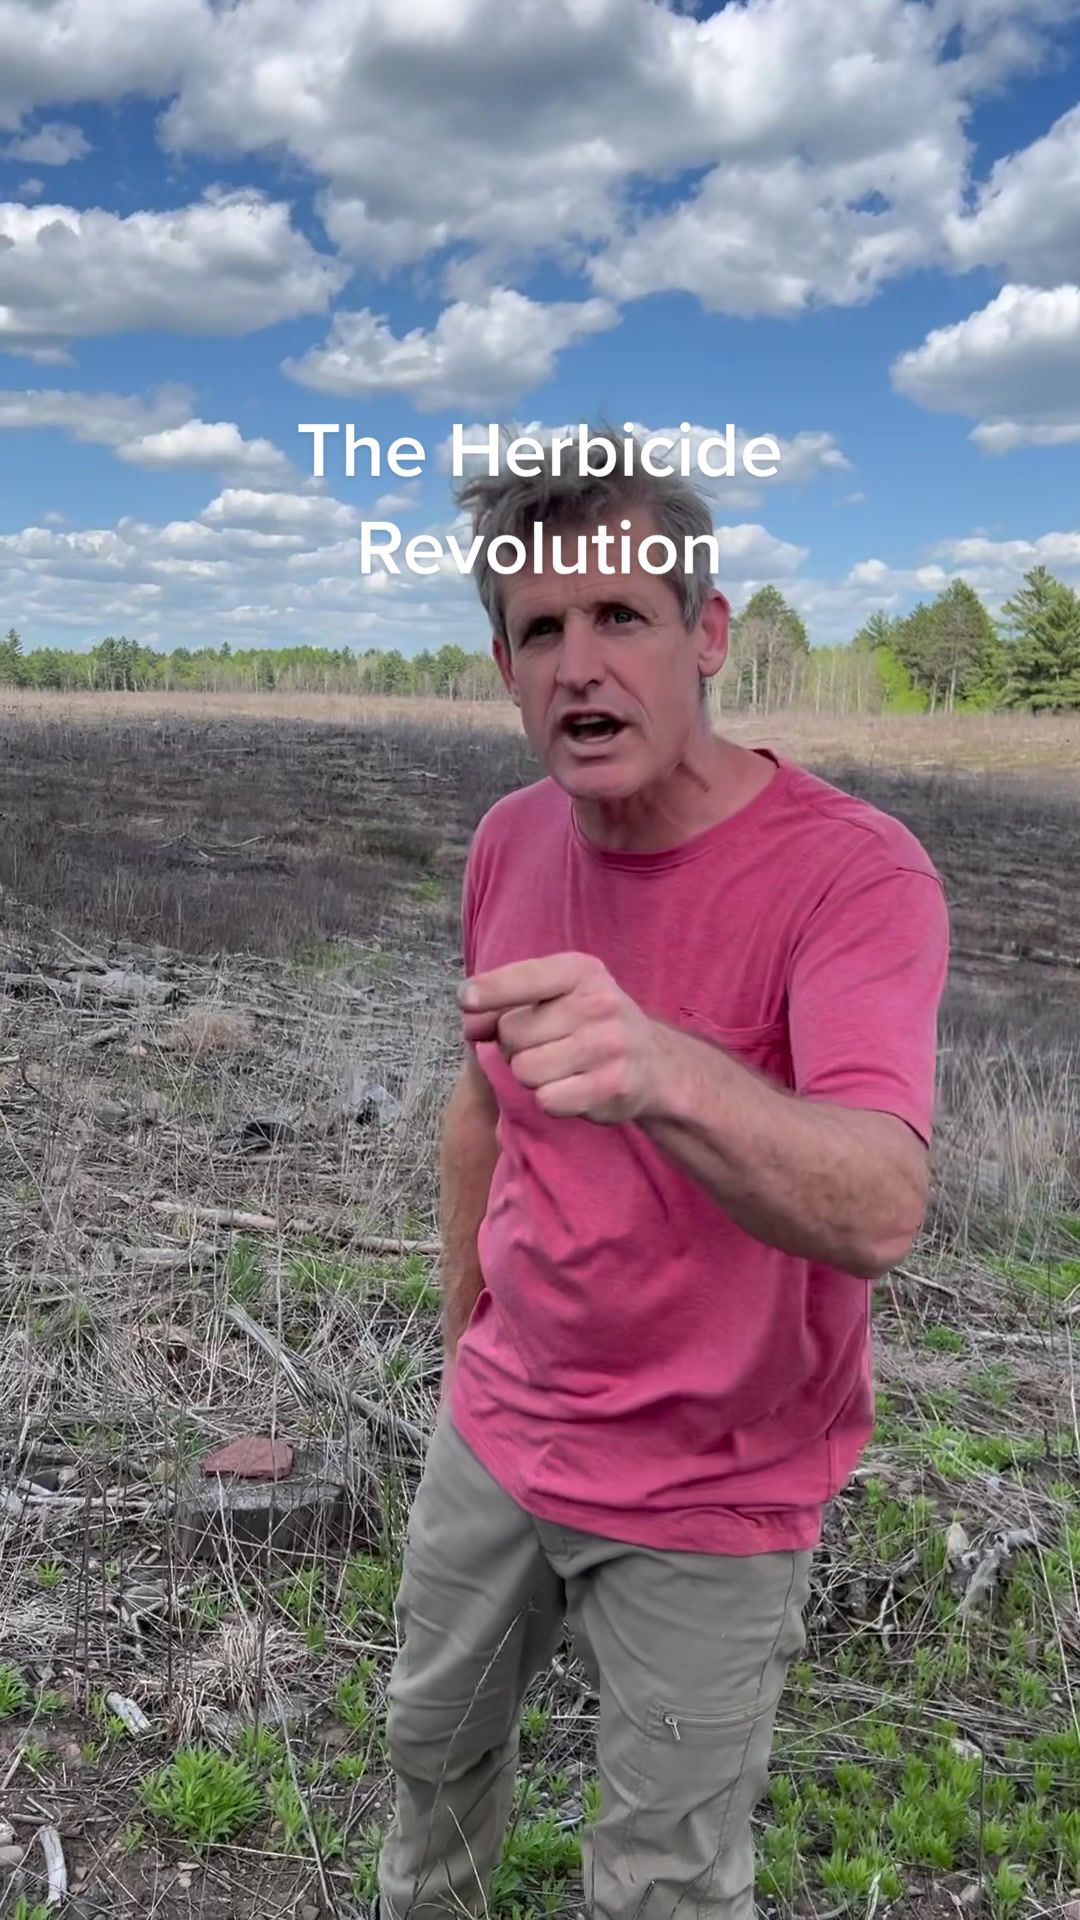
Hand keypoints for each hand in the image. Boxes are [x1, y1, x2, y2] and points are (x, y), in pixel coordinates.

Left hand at [459, 952, 660, 1122]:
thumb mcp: (554, 997)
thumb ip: (505, 1004)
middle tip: (543, 1045)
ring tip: (558, 1067)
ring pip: (525, 1070)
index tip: (465, 999)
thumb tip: (469, 1026)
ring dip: (531, 1075)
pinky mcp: (612, 1085)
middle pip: (512, 1033)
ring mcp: (609, 1044)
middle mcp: (598, 1003)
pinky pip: (547, 1100)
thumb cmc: (588, 1024)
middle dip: (514, 1045)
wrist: (654, 1062)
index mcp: (581, 971)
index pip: (526, 979)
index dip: (490, 991)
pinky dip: (551, 1100)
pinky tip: (572, 1088)